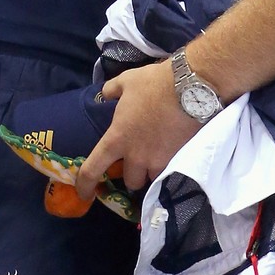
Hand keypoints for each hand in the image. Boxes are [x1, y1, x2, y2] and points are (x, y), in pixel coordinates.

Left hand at [76, 62, 200, 200]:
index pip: (93, 170)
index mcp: (116, 139)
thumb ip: (112, 91)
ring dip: (151, 172)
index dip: (84, 185)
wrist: (190, 88)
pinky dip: (169, 165)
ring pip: (152, 179)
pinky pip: (170, 171)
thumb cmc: (154, 84)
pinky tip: (173, 153)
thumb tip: (106, 95)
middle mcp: (136, 157)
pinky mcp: (179, 159)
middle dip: (132, 174)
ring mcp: (159, 161)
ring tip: (157, 158)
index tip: (84, 193)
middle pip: (130, 182)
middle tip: (137, 161)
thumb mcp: (126, 81)